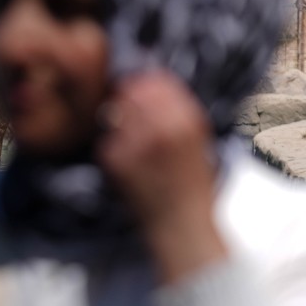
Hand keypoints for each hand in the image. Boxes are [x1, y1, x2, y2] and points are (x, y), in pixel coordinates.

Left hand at [96, 71, 227, 283]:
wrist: (181, 225)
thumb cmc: (192, 184)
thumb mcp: (198, 139)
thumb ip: (177, 109)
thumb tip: (151, 81)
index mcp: (186, 120)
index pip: (155, 80)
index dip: (146, 84)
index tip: (143, 91)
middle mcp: (160, 127)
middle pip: (130, 92)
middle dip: (129, 100)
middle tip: (133, 117)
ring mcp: (134, 143)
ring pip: (115, 113)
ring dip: (120, 122)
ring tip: (135, 143)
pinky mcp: (115, 159)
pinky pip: (107, 139)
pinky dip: (114, 146)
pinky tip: (129, 162)